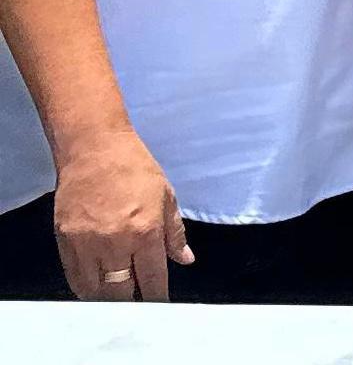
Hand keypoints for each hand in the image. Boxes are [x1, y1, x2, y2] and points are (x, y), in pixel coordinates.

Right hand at [51, 132, 189, 301]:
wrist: (94, 149)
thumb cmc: (136, 170)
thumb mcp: (166, 197)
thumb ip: (175, 233)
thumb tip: (185, 260)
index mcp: (145, 232)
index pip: (152, 278)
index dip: (157, 296)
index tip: (160, 304)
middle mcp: (115, 243)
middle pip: (121, 290)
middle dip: (131, 302)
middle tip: (137, 305)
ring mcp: (86, 243)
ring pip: (94, 288)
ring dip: (106, 298)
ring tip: (116, 300)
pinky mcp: (65, 240)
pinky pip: (73, 275)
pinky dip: (84, 287)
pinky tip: (94, 289)